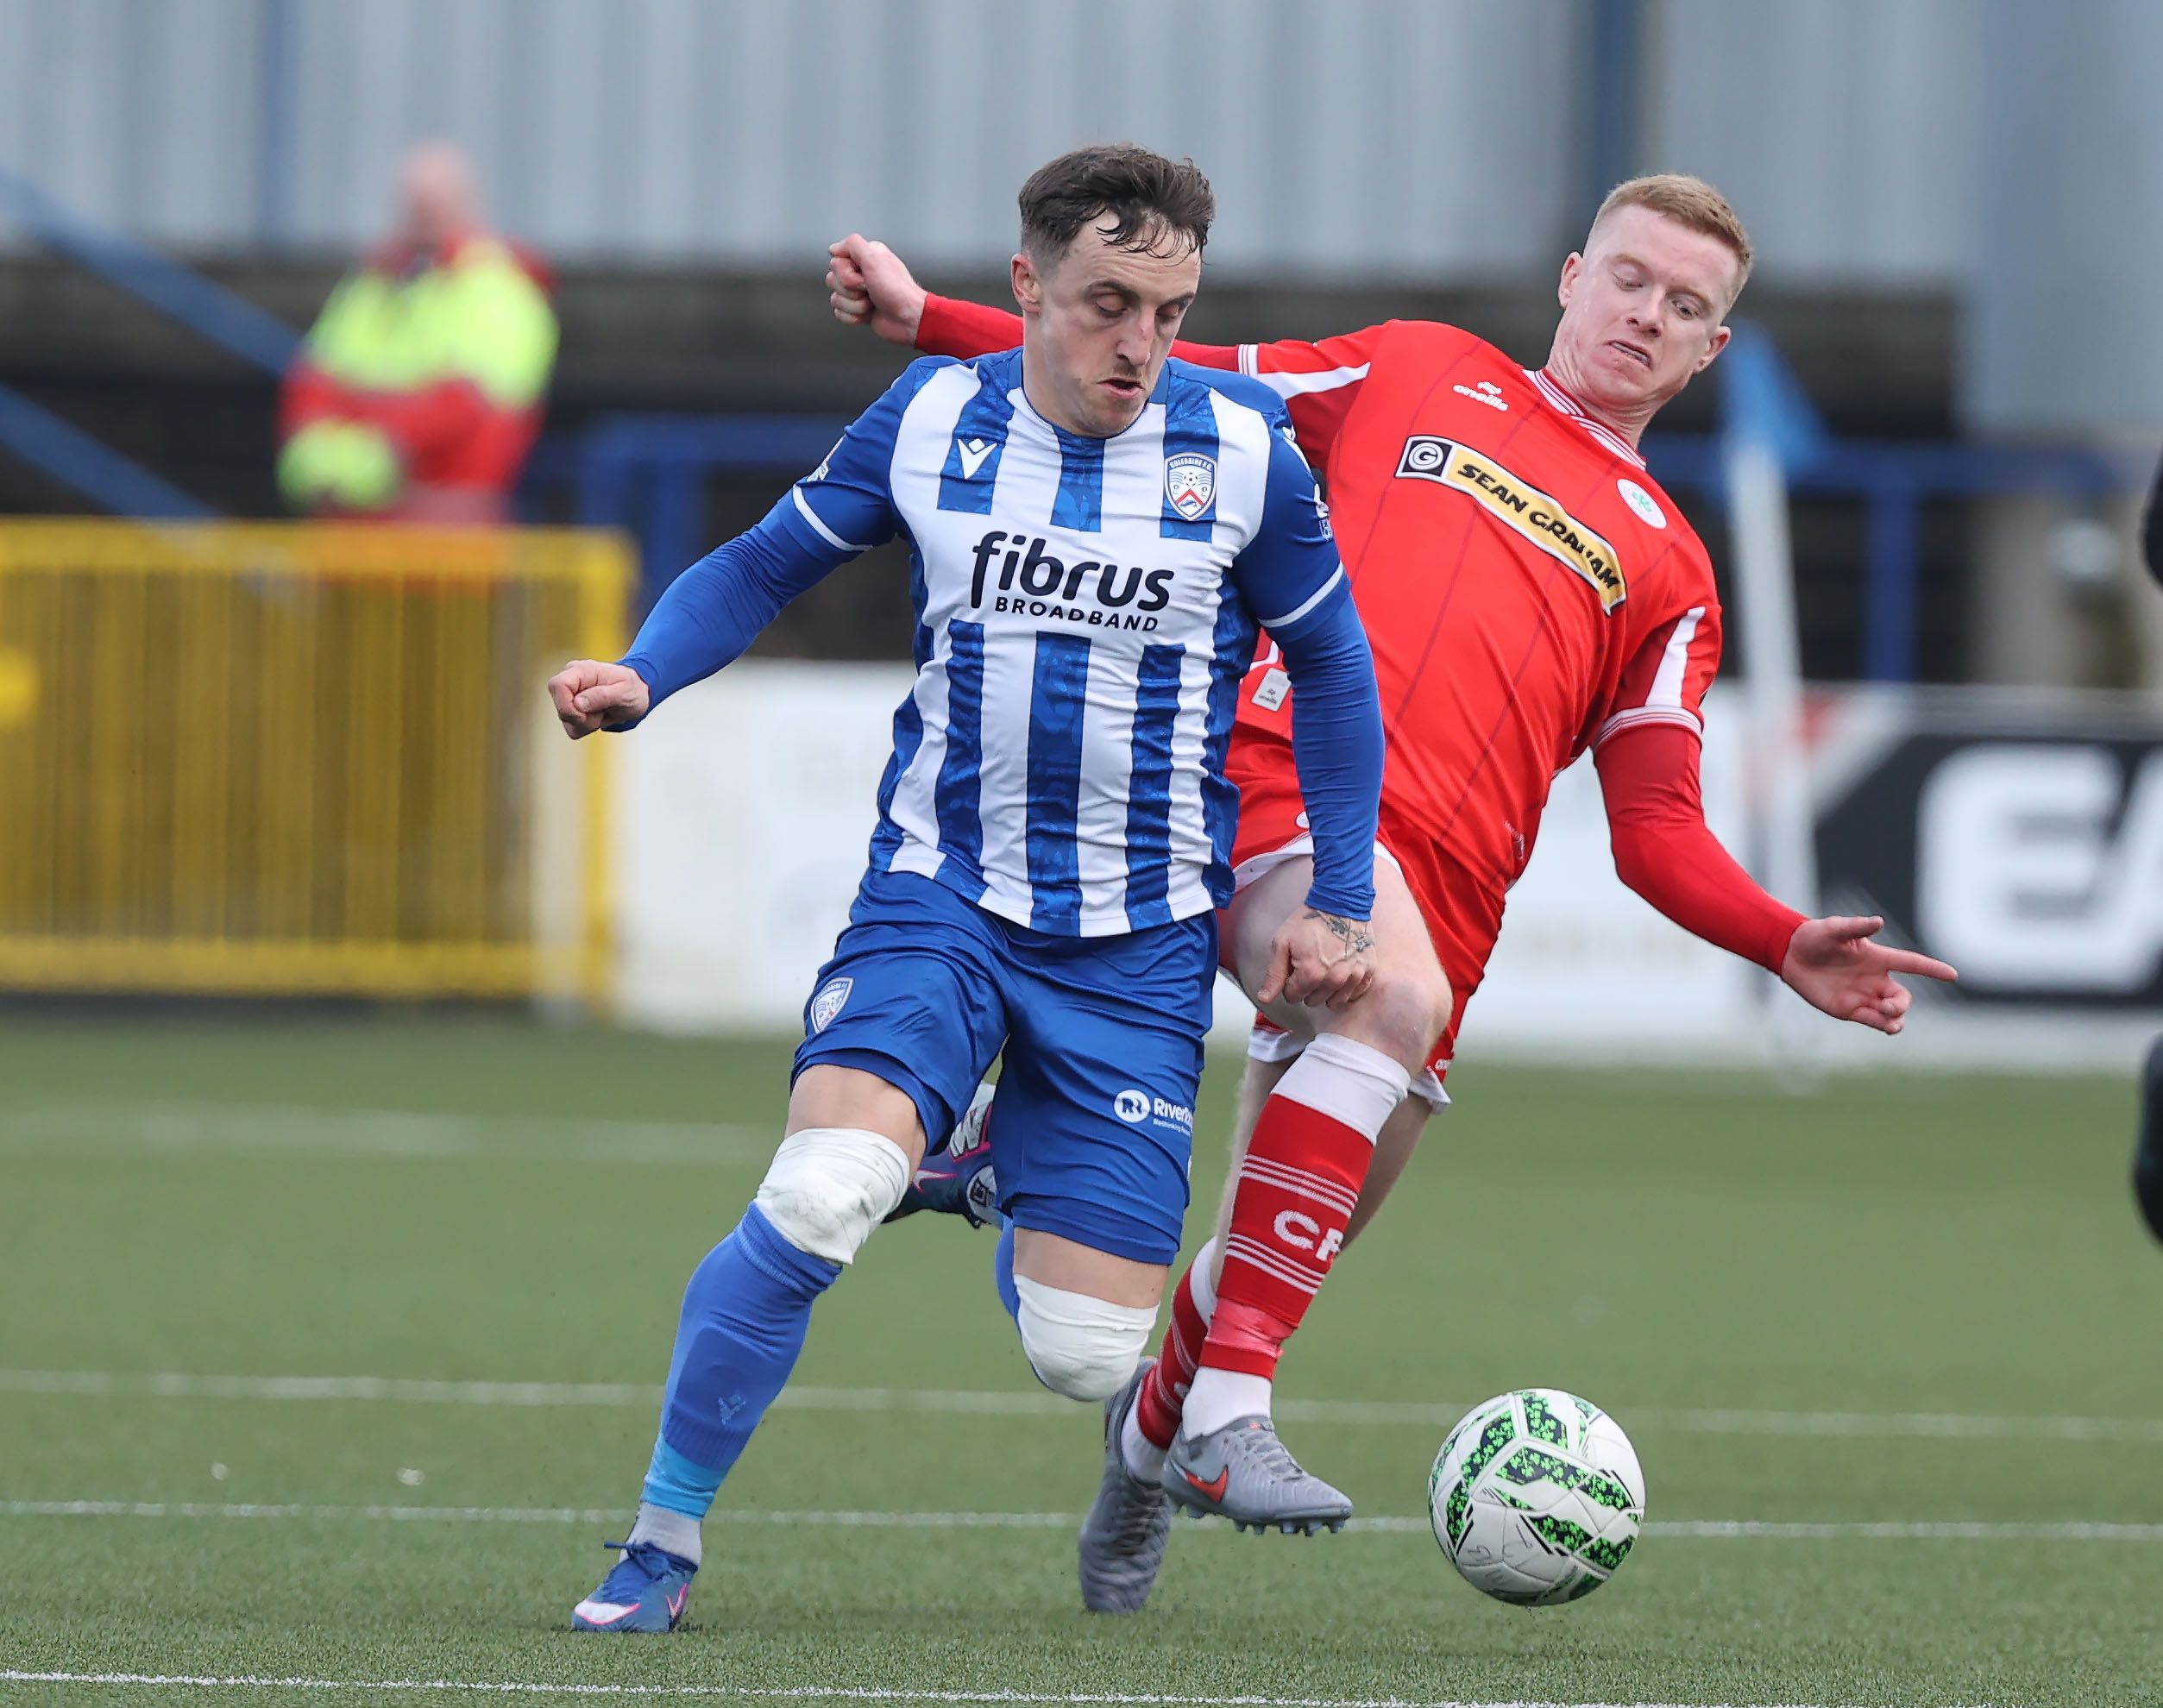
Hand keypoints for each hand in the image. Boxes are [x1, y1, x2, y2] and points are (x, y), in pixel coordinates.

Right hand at [547, 660, 649, 738]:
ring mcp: (570, 696)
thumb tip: (578, 703)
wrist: (638, 693)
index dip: (567, 705)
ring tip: (603, 711)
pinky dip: (586, 727)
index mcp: (580, 671)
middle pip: (560, 708)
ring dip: (587, 723)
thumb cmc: (633, 688)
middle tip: (603, 711)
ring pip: (566, 721)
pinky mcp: (572, 709)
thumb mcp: (625, 692)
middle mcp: (571, 681)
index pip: (557, 686)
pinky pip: (571, 728)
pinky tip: (599, 716)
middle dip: (582, 718)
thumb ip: (602, 695)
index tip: (585, 712)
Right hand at [827, 233, 925, 346]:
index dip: (846, 272)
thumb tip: (834, 248)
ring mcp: (859, 293)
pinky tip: (869, 314)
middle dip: (850, 290)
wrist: (908, 319)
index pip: (835, 261)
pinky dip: (854, 317)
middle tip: (869, 289)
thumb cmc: (897, 291)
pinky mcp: (858, 310)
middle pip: (833, 280)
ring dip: (854, 305)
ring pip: (836, 298)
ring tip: (872, 303)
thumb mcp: (874, 258)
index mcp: (865, 256)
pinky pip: (840, 313)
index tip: (863, 275)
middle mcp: (861, 272)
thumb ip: (852, 244)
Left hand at [1258, 909, 1376, 1011]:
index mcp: (1312, 974)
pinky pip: (1354, 994)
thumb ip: (1274, 974)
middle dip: (1307, 986)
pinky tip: (1340, 972)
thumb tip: (1265, 998)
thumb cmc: (1310, 920)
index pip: (1293, 997)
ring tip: (1325, 968)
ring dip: (1327, 990)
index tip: (1294, 966)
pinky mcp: (1368, 971)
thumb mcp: (1283, 943)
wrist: (1340, 902)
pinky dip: (1346, 988)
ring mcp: (1354, 976)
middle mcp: (1335, 980)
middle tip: (1310, 963)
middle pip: (1313, 1001)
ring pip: (1334, 1002)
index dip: (1290, 982)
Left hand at [1779, 914, 1956, 1033]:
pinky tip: (1886, 1027)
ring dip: (1896, 1019)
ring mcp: (1863, 995)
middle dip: (1902, 1005)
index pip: (1912, 963)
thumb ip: (1857, 926)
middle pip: (1902, 997)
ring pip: (1891, 1013)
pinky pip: (1871, 1020)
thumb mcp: (1835, 929)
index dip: (1932, 968)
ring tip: (1891, 1022)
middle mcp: (1874, 979)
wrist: (1790, 954)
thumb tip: (1879, 921)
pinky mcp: (1848, 1009)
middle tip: (1889, 1007)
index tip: (1953, 975)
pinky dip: (1881, 1025)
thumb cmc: (1815, 936)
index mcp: (1877, 958)